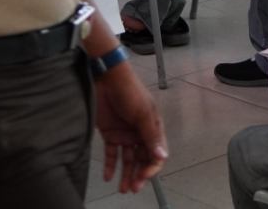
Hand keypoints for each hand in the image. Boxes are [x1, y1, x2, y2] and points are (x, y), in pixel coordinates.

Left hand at [96, 65, 167, 193]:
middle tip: (133, 188)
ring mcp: (125, 134)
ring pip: (127, 159)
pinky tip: (108, 177)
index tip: (144, 178)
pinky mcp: (110, 133)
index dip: (152, 167)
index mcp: (153, 127)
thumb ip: (150, 136)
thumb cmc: (129, 91)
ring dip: (126, 174)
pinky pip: (111, 153)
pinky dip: (110, 165)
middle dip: (139, 174)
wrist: (106, 79)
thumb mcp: (142, 113)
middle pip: (142, 159)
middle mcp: (140, 133)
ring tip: (123, 188)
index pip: (156, 153)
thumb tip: (162, 156)